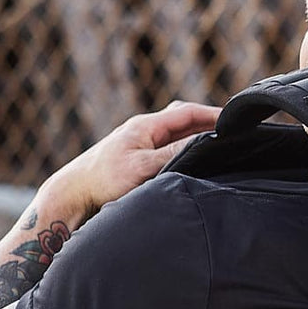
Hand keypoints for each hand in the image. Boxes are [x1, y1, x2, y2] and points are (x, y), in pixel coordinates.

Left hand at [42, 101, 221, 222]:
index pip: (187, 112)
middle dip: (208, 121)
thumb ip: (175, 152)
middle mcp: (144, 131)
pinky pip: (169, 148)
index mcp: (146, 126)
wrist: (71, 196)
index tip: (236, 119)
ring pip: (176, 134)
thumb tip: (205, 140)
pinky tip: (195, 159)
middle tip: (232, 130)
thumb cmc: (102, 181)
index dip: (213, 113)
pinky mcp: (137, 159)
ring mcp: (140, 144)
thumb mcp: (143, 166)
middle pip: (183, 119)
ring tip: (220, 143)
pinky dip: (186, 149)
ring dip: (198, 135)